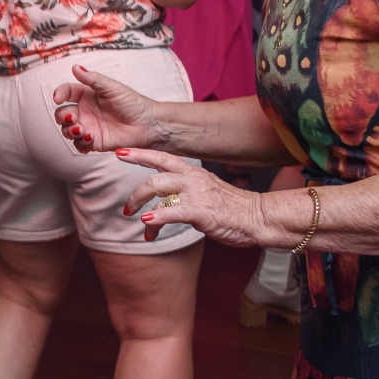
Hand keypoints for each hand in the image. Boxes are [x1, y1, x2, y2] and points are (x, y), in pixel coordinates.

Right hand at [52, 64, 160, 151]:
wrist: (147, 124)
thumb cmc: (132, 102)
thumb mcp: (112, 87)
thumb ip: (93, 79)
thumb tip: (75, 67)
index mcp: (87, 95)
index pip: (66, 92)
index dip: (59, 94)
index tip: (57, 97)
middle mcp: (85, 111)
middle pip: (62, 114)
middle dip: (62, 117)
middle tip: (72, 118)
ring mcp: (88, 127)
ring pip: (67, 130)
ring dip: (69, 130)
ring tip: (81, 129)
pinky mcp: (94, 142)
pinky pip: (79, 145)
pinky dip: (80, 142)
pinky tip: (91, 137)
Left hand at [119, 148, 264, 244]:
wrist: (258, 216)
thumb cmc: (233, 208)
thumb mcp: (206, 191)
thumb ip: (185, 192)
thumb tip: (162, 203)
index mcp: (193, 172)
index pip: (161, 157)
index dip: (139, 154)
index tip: (120, 152)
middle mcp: (192, 179)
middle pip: (153, 177)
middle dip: (135, 194)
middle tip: (127, 209)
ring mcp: (196, 194)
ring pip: (157, 190)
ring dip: (141, 205)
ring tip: (140, 222)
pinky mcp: (201, 212)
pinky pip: (172, 212)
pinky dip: (156, 219)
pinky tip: (148, 226)